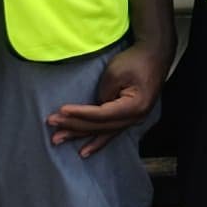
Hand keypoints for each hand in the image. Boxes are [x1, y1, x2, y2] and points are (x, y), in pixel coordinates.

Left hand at [49, 42, 166, 154]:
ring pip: (103, 132)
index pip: (101, 114)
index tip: (61, 111)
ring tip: (58, 141)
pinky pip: (110, 132)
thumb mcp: (116, 73)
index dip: (80, 114)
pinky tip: (84, 151)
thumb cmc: (135, 60)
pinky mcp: (128, 118)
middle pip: (100, 126)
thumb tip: (94, 109)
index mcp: (134, 107)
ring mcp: (132, 120)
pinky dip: (96, 142)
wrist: (154, 55)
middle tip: (52, 124)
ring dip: (80, 136)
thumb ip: (103, 94)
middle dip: (74, 125)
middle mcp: (134, 118)